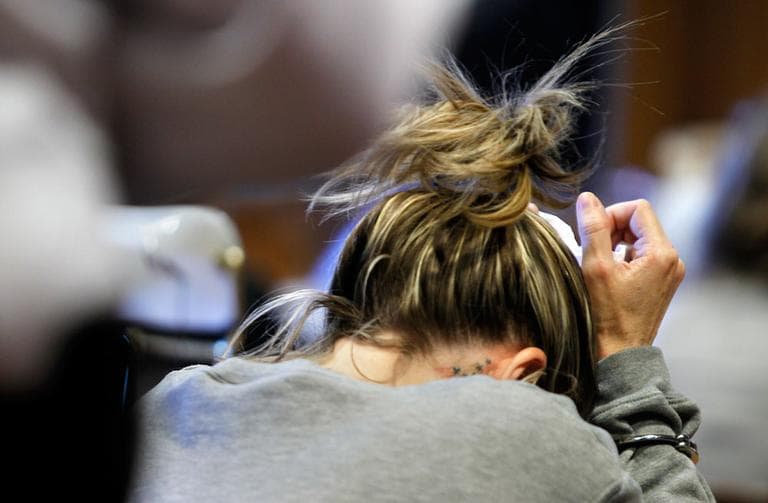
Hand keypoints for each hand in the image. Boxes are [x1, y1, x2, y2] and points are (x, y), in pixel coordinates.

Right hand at [575, 192, 684, 359]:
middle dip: (613, 228)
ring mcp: (670, 271)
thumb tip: (587, 198)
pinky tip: (610, 275)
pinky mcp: (663, 281)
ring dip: (616, 243)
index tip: (593, 233)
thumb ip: (593, 228)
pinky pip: (643, 254)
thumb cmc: (607, 315)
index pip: (637, 208)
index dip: (611, 214)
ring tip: (600, 264)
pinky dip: (624, 256)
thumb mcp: (595, 267)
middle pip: (640, 221)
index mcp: (662, 253)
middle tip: (593, 248)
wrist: (620, 353)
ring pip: (640, 237)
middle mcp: (673, 259)